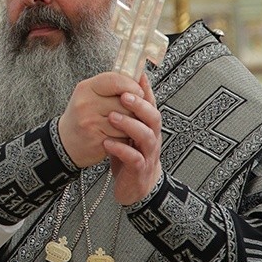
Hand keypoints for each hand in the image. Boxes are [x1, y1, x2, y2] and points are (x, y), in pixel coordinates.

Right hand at [57, 72, 144, 167]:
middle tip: (131, 113)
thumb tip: (141, 77)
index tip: (138, 92)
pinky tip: (118, 137)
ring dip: (131, 125)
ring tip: (123, 126)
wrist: (66, 141)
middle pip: (125, 103)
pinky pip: (123, 137)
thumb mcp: (91, 94)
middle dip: (134, 109)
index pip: (115, 80)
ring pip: (126, 121)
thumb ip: (113, 85)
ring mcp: (90, 123)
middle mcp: (86, 104)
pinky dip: (125, 138)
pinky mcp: (97, 140)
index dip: (132, 86)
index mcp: (86, 88)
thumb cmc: (84, 115)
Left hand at [103, 74, 162, 205]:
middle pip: (153, 117)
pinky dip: (122, 150)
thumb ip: (126, 109)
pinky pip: (134, 158)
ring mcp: (148, 153)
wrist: (135, 186)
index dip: (146, 90)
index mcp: (148, 125)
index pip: (151, 103)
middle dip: (140, 105)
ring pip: (146, 136)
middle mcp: (152, 137)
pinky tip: (108, 143)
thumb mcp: (129, 129)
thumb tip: (123, 83)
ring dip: (130, 125)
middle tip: (124, 95)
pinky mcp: (139, 169)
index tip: (137, 75)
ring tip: (112, 117)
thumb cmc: (130, 153)